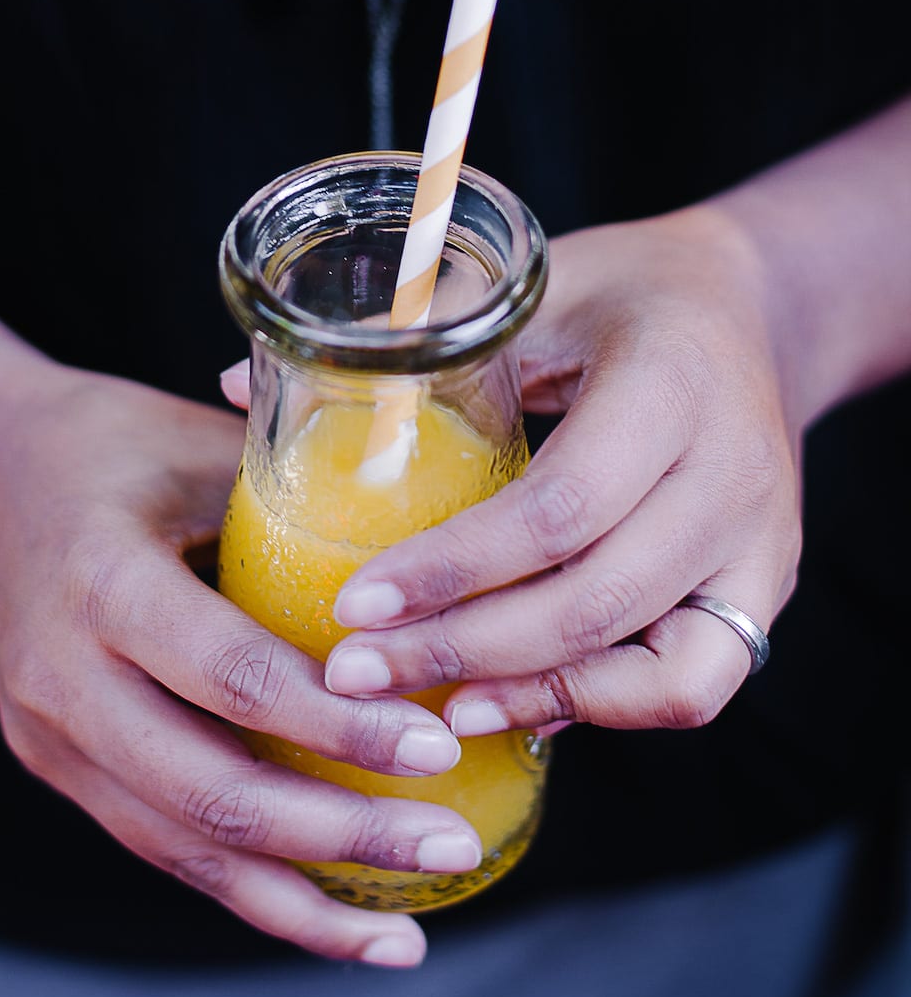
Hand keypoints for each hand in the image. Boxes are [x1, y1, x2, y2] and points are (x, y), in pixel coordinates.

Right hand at [0, 359, 480, 965]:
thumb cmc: (106, 438)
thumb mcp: (197, 442)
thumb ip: (300, 500)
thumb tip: (438, 548)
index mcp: (102, 580)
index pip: (234, 679)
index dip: (338, 724)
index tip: (438, 746)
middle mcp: (63, 675)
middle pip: (211, 792)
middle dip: (341, 834)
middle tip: (452, 847)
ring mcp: (48, 734)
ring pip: (183, 847)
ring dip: (299, 899)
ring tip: (405, 937)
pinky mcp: (54, 765)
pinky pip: (159, 843)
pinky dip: (248, 887)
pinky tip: (331, 914)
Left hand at [323, 207, 801, 736]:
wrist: (752, 306)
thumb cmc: (623, 289)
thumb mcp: (530, 287)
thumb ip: (407, 340)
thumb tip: (234, 387)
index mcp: (673, 385)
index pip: (558, 508)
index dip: (452, 569)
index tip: (354, 602)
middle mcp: (734, 475)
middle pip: (596, 601)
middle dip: (463, 650)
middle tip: (354, 675)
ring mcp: (761, 544)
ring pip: (659, 668)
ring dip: (533, 696)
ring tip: (426, 710)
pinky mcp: (763, 589)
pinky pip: (693, 684)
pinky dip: (599, 705)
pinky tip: (512, 705)